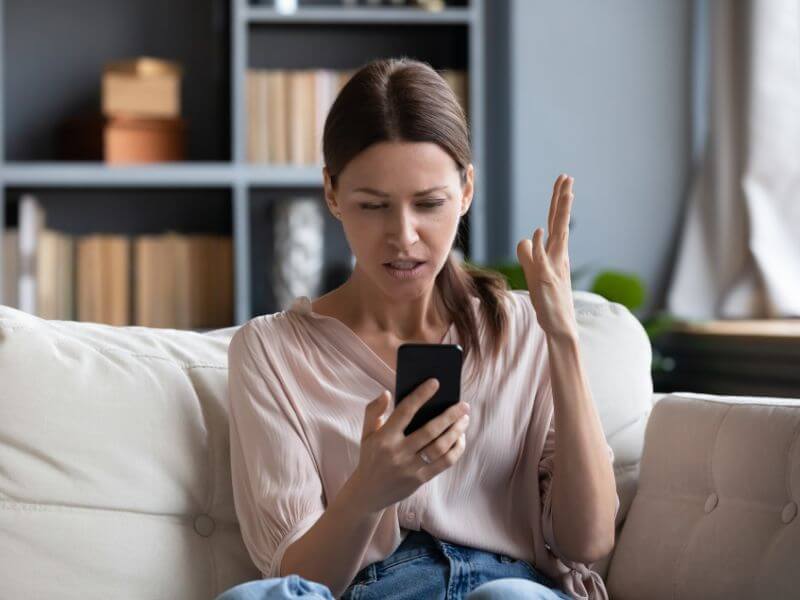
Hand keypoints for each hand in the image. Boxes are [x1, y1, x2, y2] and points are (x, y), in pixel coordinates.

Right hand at [350, 379, 470, 513]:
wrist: (368, 493)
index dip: (421, 395)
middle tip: (464, 405)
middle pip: (430, 430)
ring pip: (440, 447)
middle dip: (450, 415)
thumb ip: (373, 410)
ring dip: (456, 432)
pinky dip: (456, 449)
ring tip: (464, 420)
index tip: (435, 383)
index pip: (405, 411)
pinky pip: (444, 463)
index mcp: (384, 437)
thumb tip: (387, 392)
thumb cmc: (371, 457)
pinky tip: (460, 439)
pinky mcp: (420, 479)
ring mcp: (410, 467)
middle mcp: (397, 452)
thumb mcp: (366, 433)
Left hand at [516, 174, 577, 338]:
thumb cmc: (548, 300)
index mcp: (556, 253)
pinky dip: (541, 246)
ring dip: (560, 214)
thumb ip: (529, 255)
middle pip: (560, 222)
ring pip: (558, 235)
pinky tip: (539, 232)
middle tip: (567, 177)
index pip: (556, 222)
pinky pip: (542, 260)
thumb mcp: (534, 273)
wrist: (559, 326)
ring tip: (565, 192)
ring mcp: (553, 267)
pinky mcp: (546, 280)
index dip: (558, 202)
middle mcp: (558, 256)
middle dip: (563, 199)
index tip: (564, 182)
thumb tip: (526, 238)